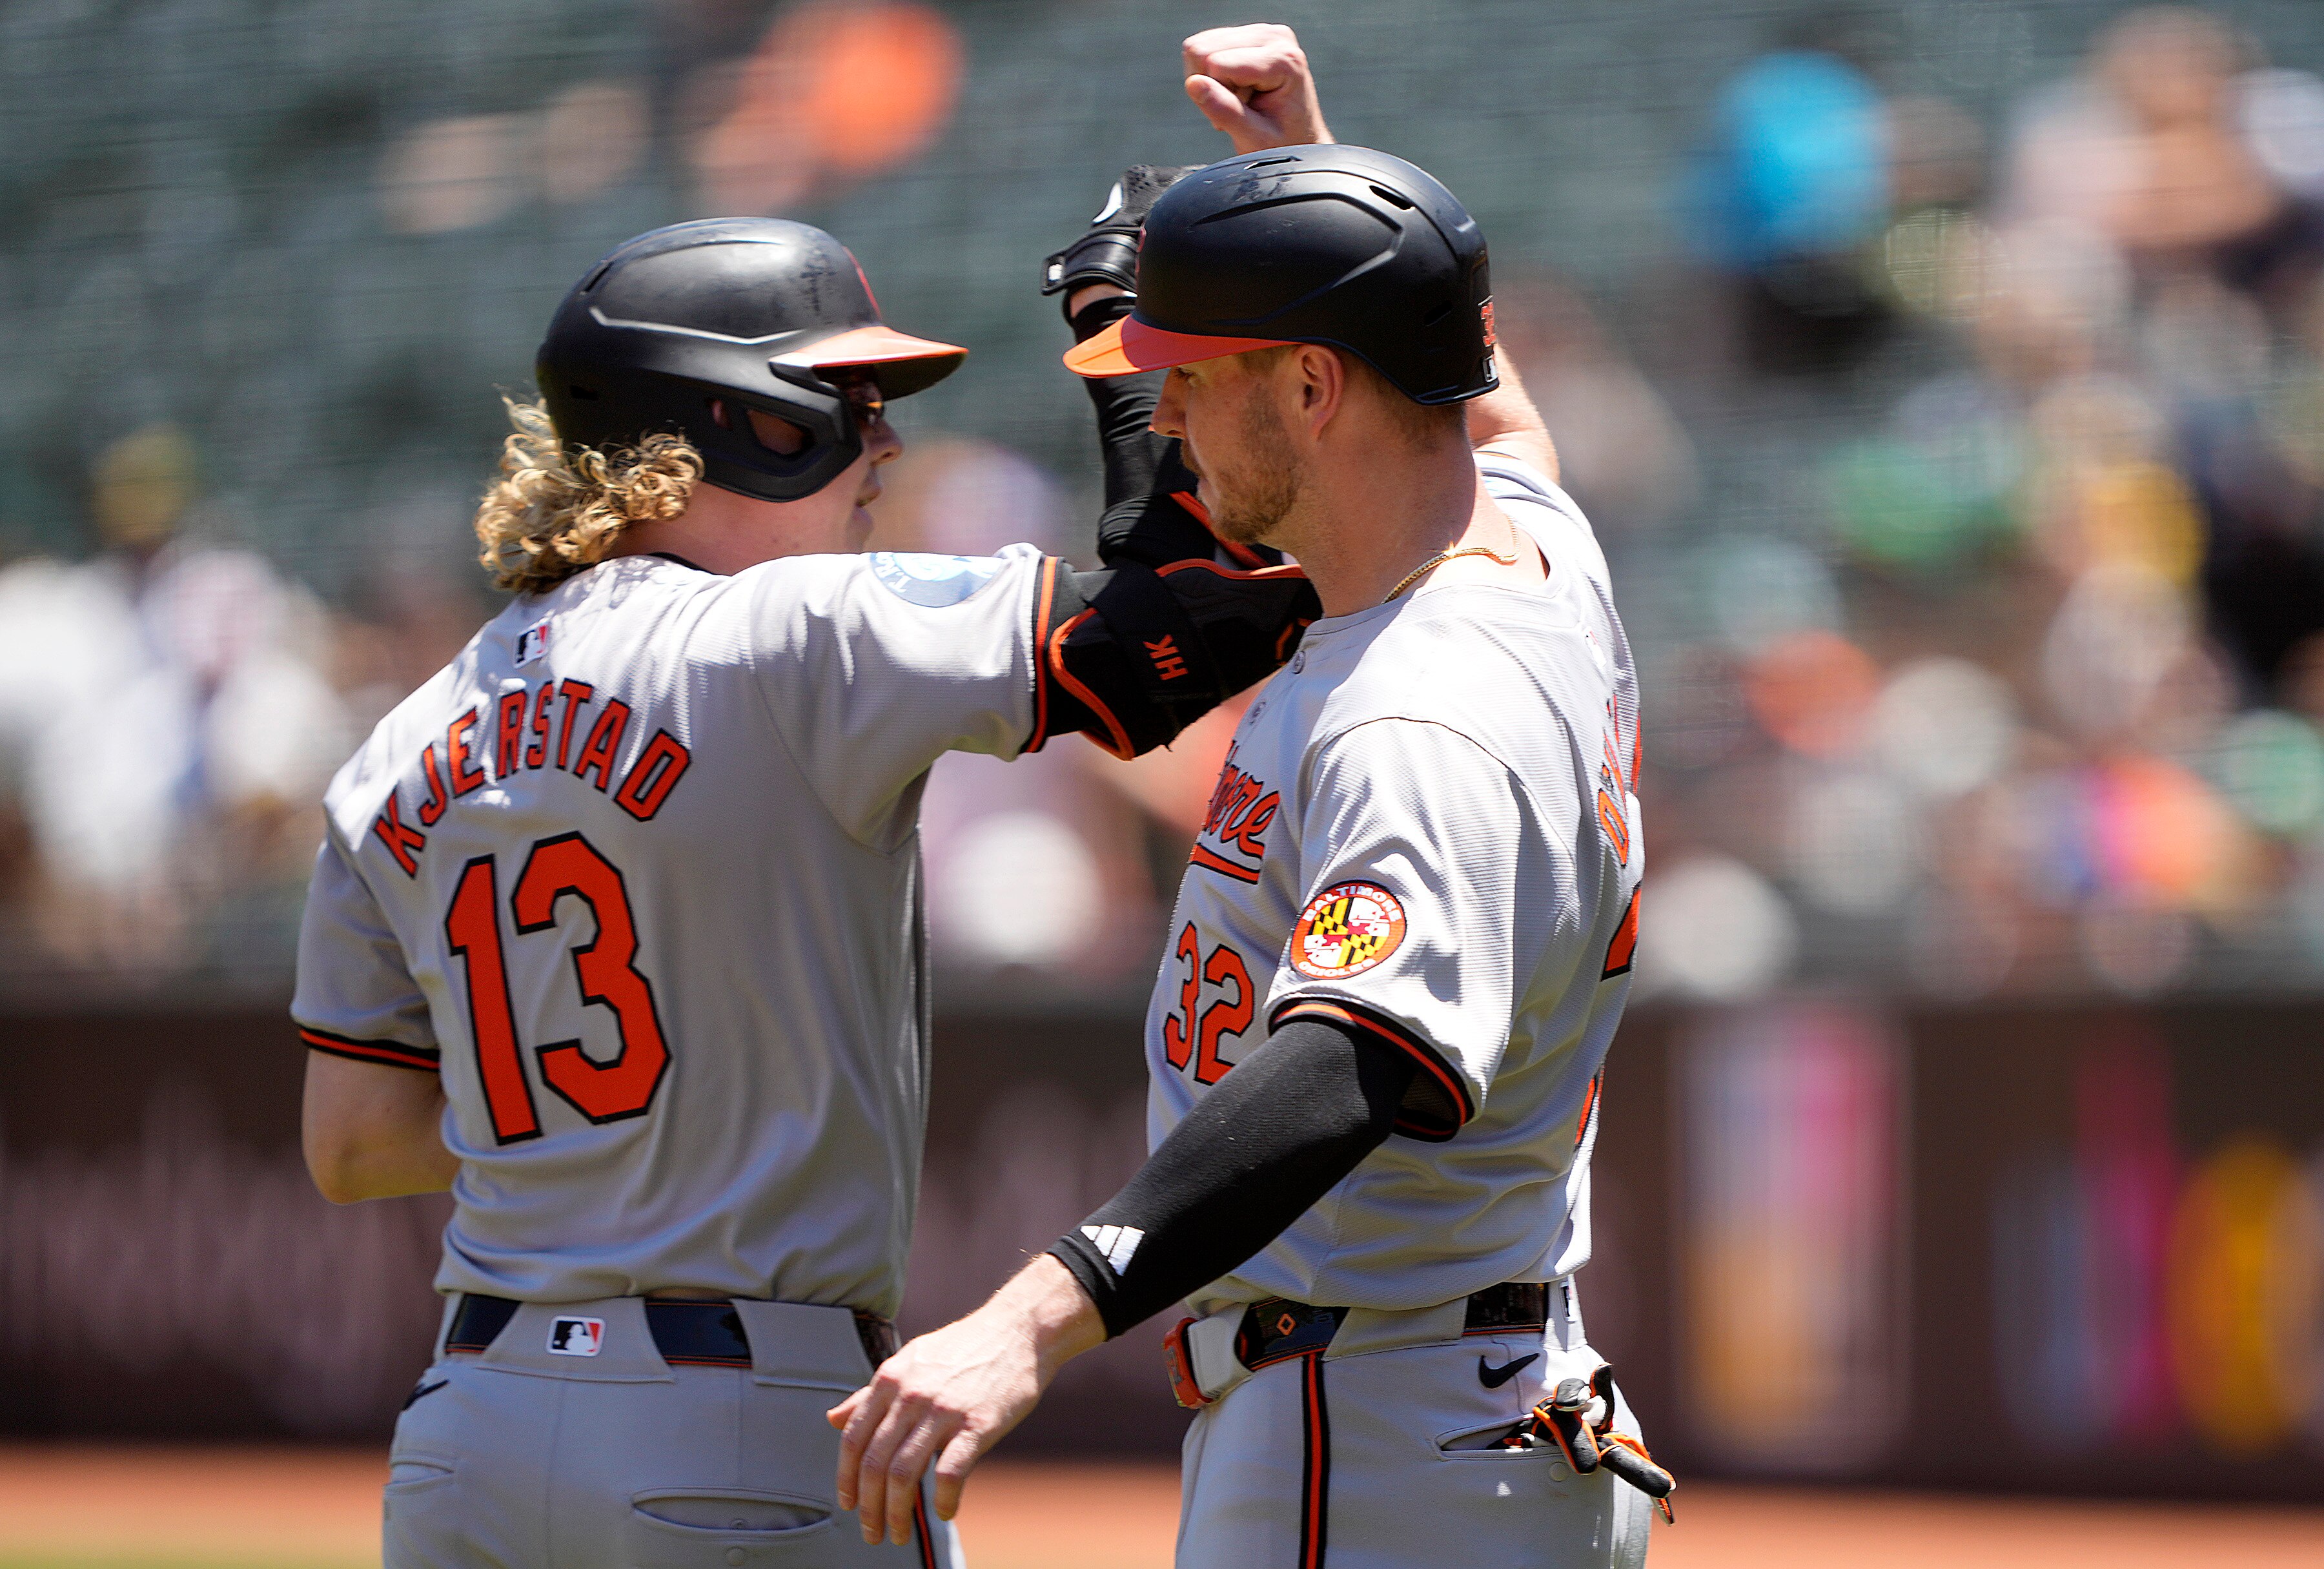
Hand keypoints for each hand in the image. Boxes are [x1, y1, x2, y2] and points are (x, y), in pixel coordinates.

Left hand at [827, 1255, 1102, 1545]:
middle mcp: (910, 1395)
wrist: (1019, 1329)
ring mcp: (943, 1409)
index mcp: (889, 1379)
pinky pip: (949, 1473)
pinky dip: (943, 1501)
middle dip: (868, 1506)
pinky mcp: (978, 1424)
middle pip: (874, 1463)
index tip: (848, 1504)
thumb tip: (833, 1418)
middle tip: (872, 1532)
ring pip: (904, 1474)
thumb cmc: (964, 1347)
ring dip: (897, 1513)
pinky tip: (944, 1512)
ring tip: (899, 1533)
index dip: (845, 1478)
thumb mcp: (910, 1361)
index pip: (853, 1439)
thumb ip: (871, 1394)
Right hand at [1183, 24, 1332, 152]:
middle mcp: (1273, 37)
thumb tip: (1193, 83)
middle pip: (1203, 50)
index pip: (1216, 63)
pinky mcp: (1248, 34)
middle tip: (1238, 108)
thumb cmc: (1283, 143)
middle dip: (1211, 85)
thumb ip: (1225, 111)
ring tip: (1239, 101)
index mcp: (1283, 59)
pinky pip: (1205, 47)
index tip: (1241, 116)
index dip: (1217, 95)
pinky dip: (1213, 74)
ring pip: (1200, 47)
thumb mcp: (1255, 139)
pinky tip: (1236, 90)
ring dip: (1211, 80)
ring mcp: (1261, 32)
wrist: (1299, 139)